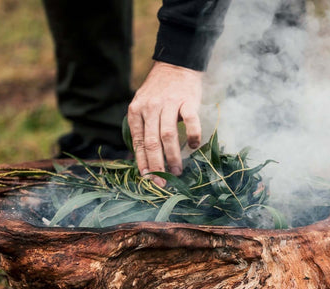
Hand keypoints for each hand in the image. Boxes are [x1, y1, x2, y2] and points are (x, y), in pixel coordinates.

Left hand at [127, 61, 202, 186]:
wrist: (176, 65)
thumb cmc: (159, 91)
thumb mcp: (143, 106)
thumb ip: (142, 128)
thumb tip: (142, 159)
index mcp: (136, 111)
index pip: (138, 143)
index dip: (143, 163)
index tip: (148, 180)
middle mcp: (150, 107)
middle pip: (151, 142)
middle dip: (157, 166)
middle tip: (163, 182)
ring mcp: (169, 103)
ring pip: (168, 135)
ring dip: (173, 156)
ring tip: (177, 170)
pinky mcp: (187, 100)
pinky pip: (190, 122)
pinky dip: (192, 136)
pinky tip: (193, 146)